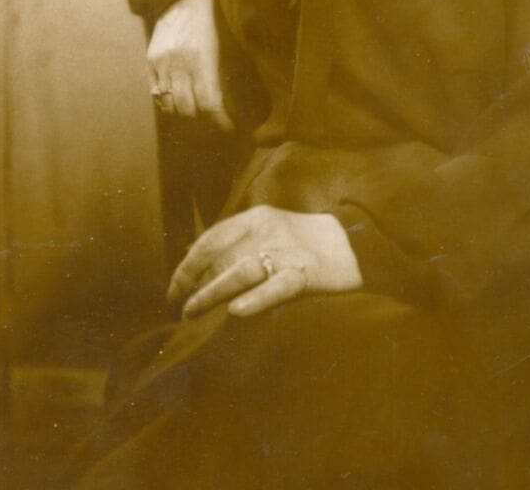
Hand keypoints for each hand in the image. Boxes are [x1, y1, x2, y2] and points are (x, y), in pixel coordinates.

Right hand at [147, 0, 232, 130]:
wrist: (183, 0)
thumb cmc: (210, 25)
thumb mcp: (222, 47)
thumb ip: (221, 74)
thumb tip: (228, 103)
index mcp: (202, 60)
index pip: (209, 102)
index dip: (220, 120)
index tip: (229, 127)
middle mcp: (179, 64)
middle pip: (188, 109)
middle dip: (202, 120)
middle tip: (212, 121)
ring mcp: (162, 64)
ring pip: (169, 105)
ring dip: (183, 114)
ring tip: (195, 113)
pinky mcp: (150, 62)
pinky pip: (156, 94)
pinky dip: (167, 103)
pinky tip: (177, 102)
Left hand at [167, 205, 362, 319]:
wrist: (356, 243)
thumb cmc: (304, 242)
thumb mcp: (269, 228)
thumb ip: (237, 240)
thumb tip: (194, 256)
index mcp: (256, 218)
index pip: (210, 239)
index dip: (186, 265)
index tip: (173, 290)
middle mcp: (267, 231)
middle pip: (219, 257)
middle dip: (192, 284)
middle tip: (179, 307)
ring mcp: (287, 252)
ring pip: (239, 271)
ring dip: (210, 293)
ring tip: (192, 312)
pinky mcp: (306, 274)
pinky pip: (276, 287)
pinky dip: (254, 299)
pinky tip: (235, 312)